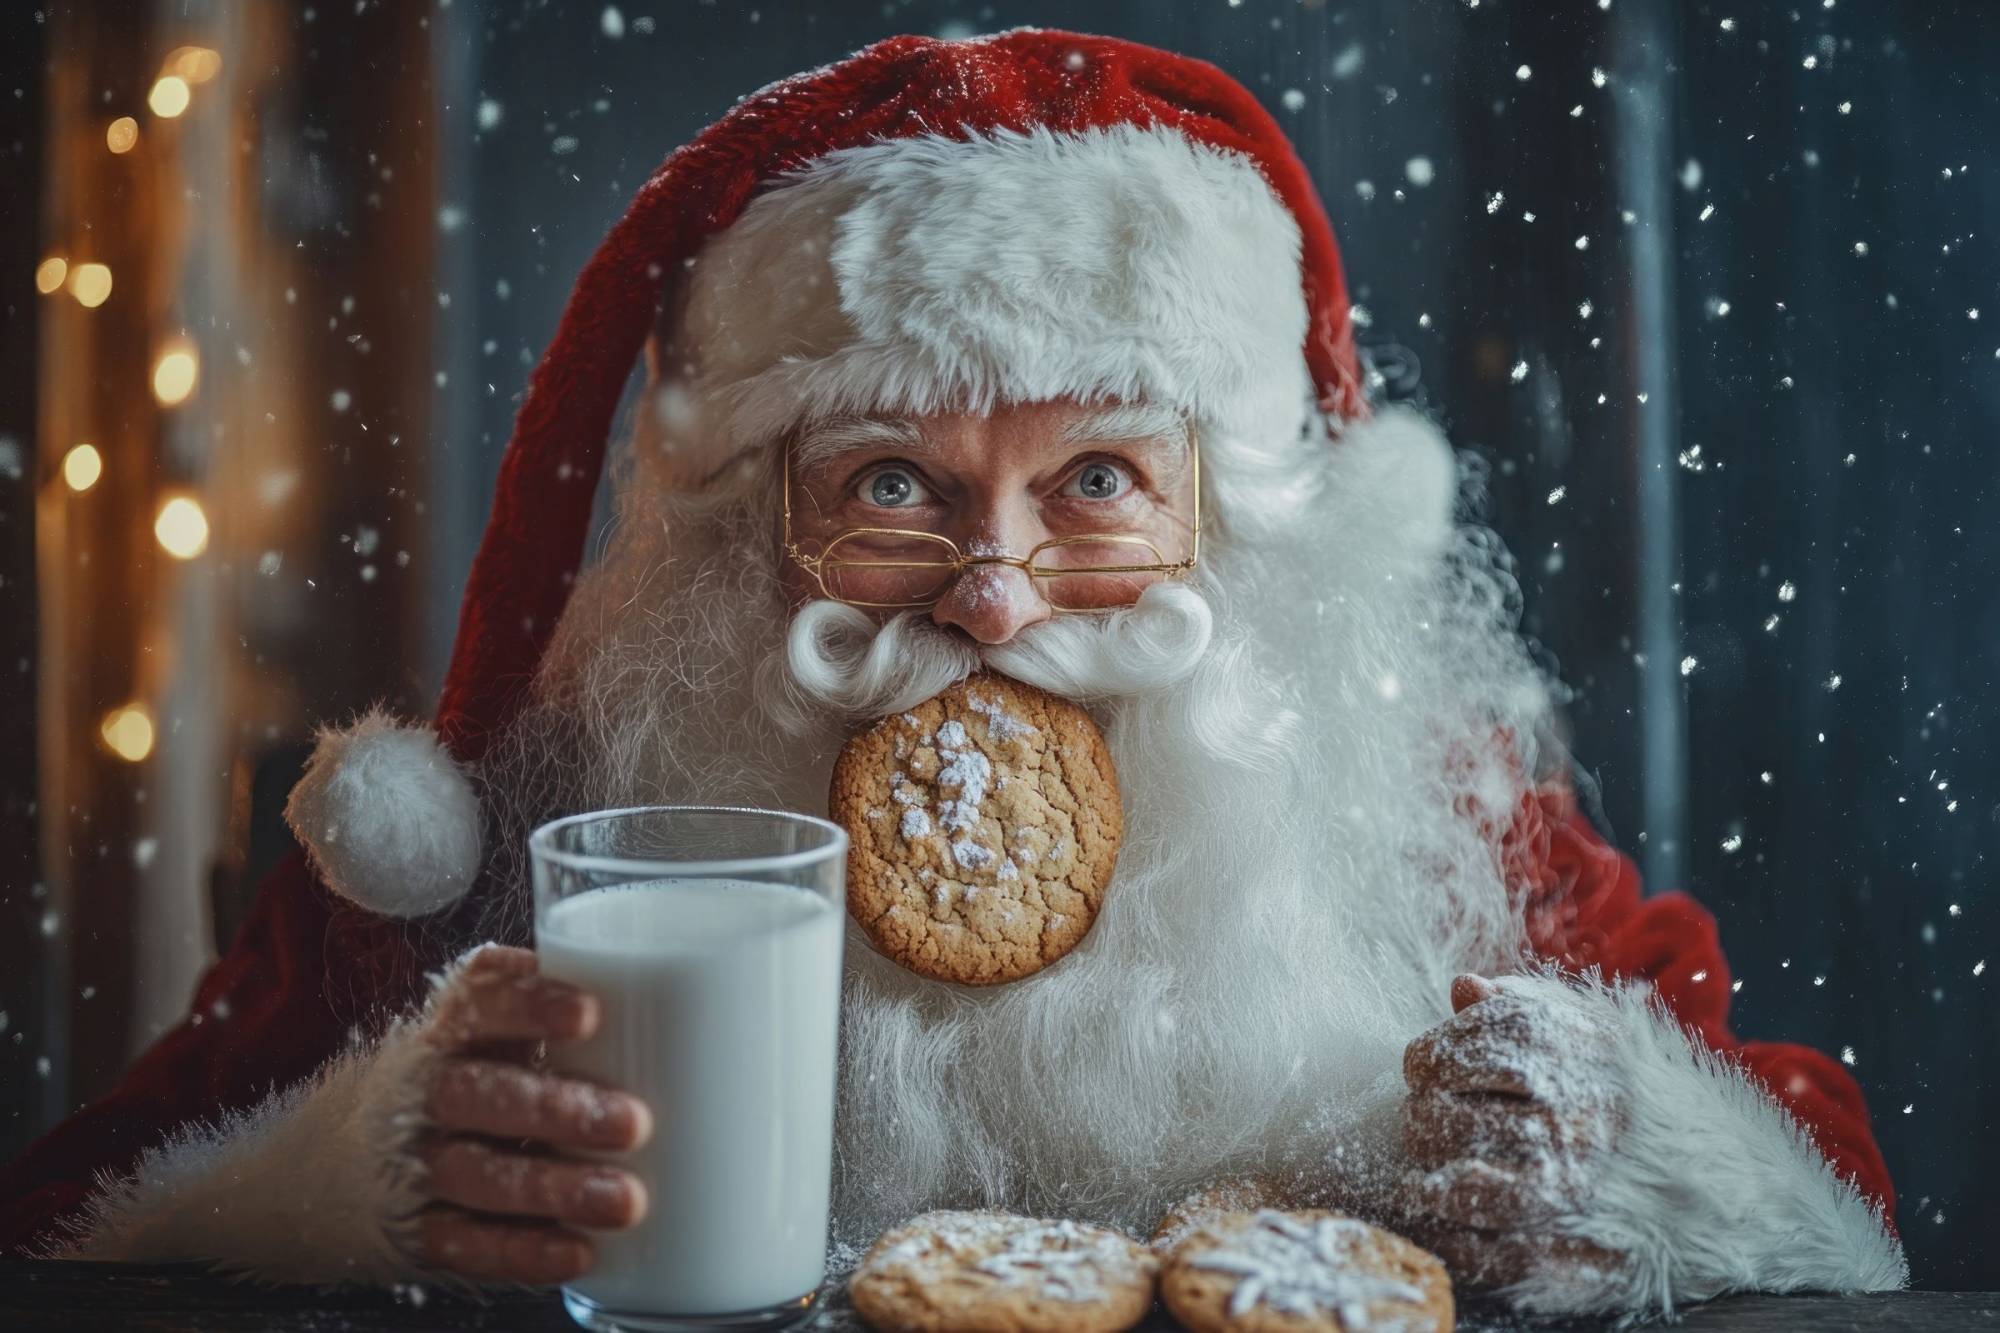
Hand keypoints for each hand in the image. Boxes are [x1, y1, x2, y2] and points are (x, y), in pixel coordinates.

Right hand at [415, 945, 651, 1283]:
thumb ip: (544, 1010)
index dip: (529, 1005)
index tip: (590, 1012)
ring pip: (478, 1176)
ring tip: (624, 1200)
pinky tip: (576, 1252)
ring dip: (553, 1190)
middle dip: (556, 1109)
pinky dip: (522, 1251)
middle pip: (478, 1095)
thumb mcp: (474, 1033)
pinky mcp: (417, 1232)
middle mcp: (423, 1093)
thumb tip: (676, 987)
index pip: (477, 1003)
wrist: (316, 1168)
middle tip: (633, 1122)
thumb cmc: (442, 1082)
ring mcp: (415, 1167)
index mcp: (445, 1031)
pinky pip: (467, 1244)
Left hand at [1398, 973, 1626, 1288]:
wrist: (1732, 1179)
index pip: (1446, 1056)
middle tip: (1433, 1123)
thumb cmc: (1640, 1094)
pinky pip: (1483, 1251)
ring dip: (1430, 1178)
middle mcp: (1567, 1116)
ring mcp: (1573, 1189)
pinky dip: (1452, 1236)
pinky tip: (1454, 1218)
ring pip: (1456, 1186)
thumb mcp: (1593, 1030)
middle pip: (1441, 1119)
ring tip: (1438, 1169)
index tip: (1430, 1073)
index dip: (1425, 1064)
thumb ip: (1523, 1004)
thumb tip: (1464, 986)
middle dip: (1424, 1120)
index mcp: (1565, 1051)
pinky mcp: (1578, 1255)